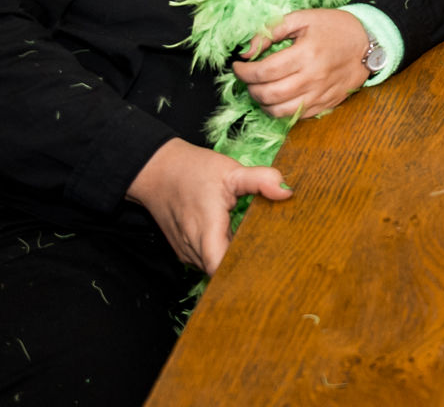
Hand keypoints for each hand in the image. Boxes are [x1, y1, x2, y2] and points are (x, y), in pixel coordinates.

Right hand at [125, 137, 289, 274]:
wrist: (157, 172)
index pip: (222, 269)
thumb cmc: (193, 171)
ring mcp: (187, 251)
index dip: (244, 274)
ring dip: (234, 261)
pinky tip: (241, 244)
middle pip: (222, 272)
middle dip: (246, 268)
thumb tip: (287, 192)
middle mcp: (193, 247)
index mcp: (206, 230)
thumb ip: (260, 180)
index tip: (269, 268)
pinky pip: (207, 260)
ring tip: (261, 252)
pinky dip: (222, 254)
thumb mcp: (231, 170)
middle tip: (275, 261)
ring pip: (214, 267)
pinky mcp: (185, 249)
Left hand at [232, 9, 370, 118]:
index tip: (239, 66)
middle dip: (250, 88)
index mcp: (306, 53)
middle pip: (269, 94)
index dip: (244, 72)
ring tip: (260, 89)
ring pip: (280, 111)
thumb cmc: (333, 27)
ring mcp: (320, 94)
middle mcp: (313, 77)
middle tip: (248, 78)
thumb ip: (271, 31)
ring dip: (262, 103)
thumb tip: (247, 51)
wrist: (367, 42)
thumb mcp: (303, 18)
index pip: (264, 71)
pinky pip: (296, 116)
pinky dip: (280, 110)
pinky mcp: (326, 104)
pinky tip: (278, 97)